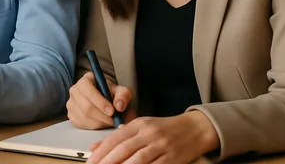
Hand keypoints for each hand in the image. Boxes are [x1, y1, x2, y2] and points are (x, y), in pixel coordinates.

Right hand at [67, 72, 134, 128]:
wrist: (106, 101)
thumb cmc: (112, 95)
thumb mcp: (121, 91)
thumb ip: (123, 95)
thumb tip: (119, 106)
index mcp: (86, 80)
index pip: (88, 90)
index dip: (100, 102)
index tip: (112, 111)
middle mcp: (75, 90)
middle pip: (86, 107)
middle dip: (102, 116)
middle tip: (114, 120)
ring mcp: (71, 103)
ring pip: (84, 117)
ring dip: (100, 123)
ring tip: (110, 121)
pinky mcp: (71, 115)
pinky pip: (81, 125)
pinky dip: (94, 127)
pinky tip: (102, 123)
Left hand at [86, 111, 219, 163]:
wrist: (195, 129)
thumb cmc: (164, 128)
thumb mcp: (140, 126)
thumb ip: (118, 136)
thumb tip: (95, 147)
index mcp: (139, 124)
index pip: (115, 138)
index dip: (101, 151)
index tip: (90, 161)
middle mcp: (149, 134)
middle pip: (124, 149)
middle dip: (107, 161)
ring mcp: (162, 147)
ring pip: (138, 160)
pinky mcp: (172, 159)